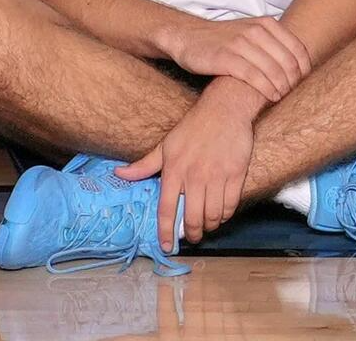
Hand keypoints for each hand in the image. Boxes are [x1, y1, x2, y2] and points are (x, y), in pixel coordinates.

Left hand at [122, 83, 260, 251]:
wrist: (225, 109)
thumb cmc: (194, 126)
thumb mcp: (166, 145)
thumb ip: (144, 164)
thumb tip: (119, 173)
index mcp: (174, 169)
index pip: (166, 209)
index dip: (165, 231)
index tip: (166, 246)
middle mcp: (195, 176)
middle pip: (192, 218)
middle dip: (193, 233)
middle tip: (193, 236)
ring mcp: (217, 176)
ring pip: (213, 215)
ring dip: (210, 226)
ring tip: (208, 225)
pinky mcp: (236, 174)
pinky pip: (230, 205)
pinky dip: (225, 215)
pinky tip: (221, 213)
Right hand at [158, 13, 312, 102]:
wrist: (188, 37)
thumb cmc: (224, 40)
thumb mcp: (251, 33)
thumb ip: (273, 43)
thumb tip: (299, 64)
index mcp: (266, 24)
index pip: (297, 48)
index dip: (304, 68)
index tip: (303, 82)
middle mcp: (255, 31)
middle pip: (287, 61)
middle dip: (294, 80)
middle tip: (292, 93)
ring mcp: (240, 44)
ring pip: (272, 70)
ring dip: (282, 87)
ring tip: (282, 97)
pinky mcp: (226, 58)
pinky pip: (254, 77)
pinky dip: (266, 89)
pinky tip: (271, 96)